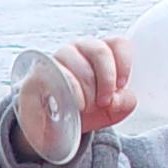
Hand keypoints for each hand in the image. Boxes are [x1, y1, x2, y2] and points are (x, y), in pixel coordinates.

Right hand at [19, 36, 134, 152]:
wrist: (53, 124)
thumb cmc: (84, 110)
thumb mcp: (110, 111)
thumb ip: (124, 103)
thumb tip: (124, 97)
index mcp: (100, 52)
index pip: (118, 43)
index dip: (124, 63)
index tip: (122, 85)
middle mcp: (79, 48)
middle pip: (100, 52)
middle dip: (106, 80)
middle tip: (105, 101)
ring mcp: (59, 56)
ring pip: (81, 67)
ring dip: (89, 93)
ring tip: (87, 107)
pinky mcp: (43, 69)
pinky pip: (63, 77)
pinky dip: (74, 94)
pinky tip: (76, 105)